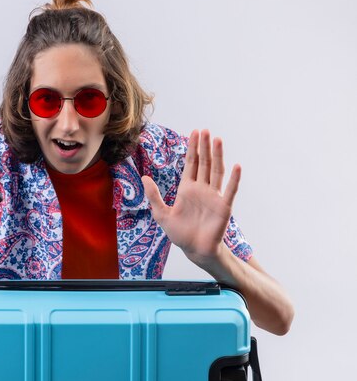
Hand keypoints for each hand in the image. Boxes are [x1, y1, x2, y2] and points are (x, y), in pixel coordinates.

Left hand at [141, 129, 240, 265]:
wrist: (195, 250)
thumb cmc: (180, 233)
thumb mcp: (161, 214)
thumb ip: (154, 196)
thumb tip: (144, 178)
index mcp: (187, 188)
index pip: (191, 164)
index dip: (192, 148)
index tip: (195, 133)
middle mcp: (202, 189)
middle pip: (204, 163)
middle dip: (204, 147)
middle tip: (205, 130)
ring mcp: (213, 197)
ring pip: (216, 172)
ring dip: (217, 156)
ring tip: (217, 140)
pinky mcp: (223, 207)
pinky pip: (229, 191)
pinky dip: (233, 179)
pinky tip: (236, 166)